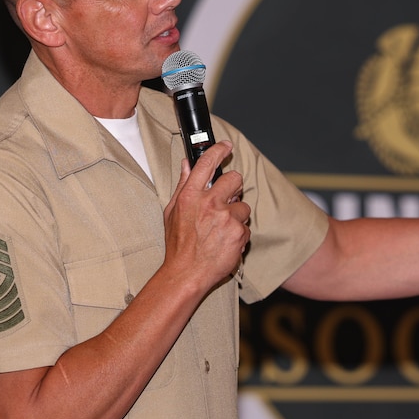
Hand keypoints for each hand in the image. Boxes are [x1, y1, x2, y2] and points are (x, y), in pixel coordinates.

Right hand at [162, 141, 250, 292]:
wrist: (187, 273)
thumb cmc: (179, 244)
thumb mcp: (173, 212)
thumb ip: (182, 185)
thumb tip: (186, 163)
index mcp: (190, 196)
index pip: (206, 164)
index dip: (218, 150)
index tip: (226, 145)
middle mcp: (209, 203)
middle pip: (235, 179)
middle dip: (234, 187)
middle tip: (227, 199)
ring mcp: (226, 218)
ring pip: (243, 205)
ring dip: (236, 215)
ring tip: (221, 230)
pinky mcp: (239, 232)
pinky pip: (246, 226)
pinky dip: (238, 234)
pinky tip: (225, 242)